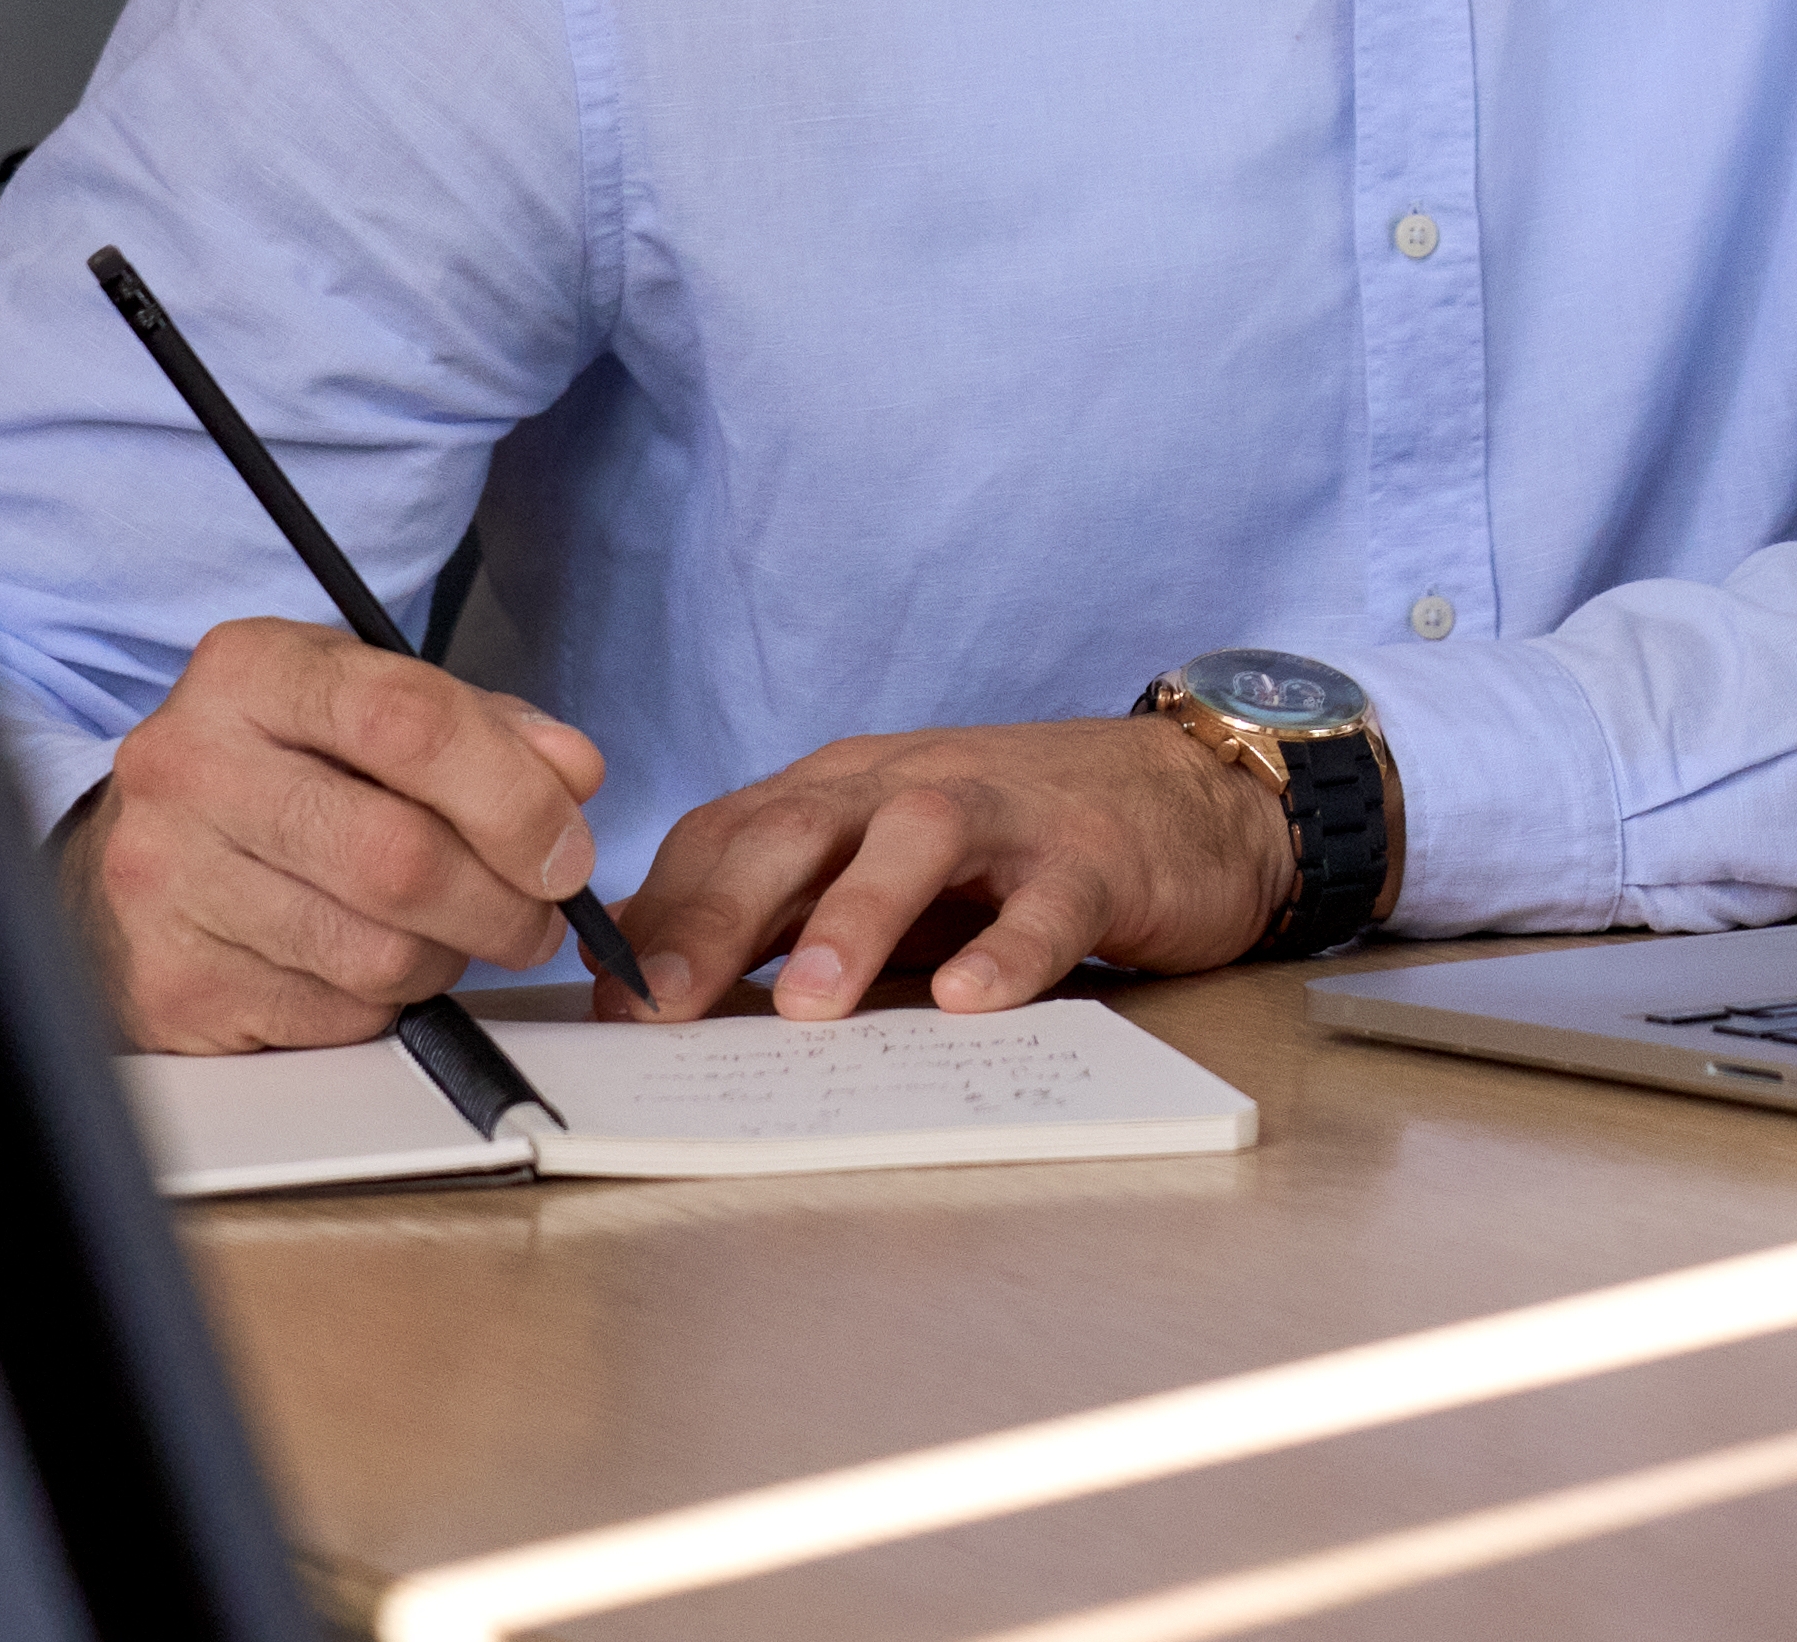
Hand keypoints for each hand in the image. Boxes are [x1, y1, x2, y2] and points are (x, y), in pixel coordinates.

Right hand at [60, 615, 673, 1050]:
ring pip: (379, 952)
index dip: (515, 794)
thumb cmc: (275, 774)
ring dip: (450, 956)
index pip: (409, 721)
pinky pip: (337, 1016)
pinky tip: (366, 963)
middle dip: (504, 900)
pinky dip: (384, 1003)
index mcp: (251, 672)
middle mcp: (191, 768)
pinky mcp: (175, 985)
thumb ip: (483, 729)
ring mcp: (169, 881)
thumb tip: (572, 775)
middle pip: (401, 856)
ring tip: (451, 930)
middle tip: (540, 911)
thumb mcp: (366, 709)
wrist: (132, 859)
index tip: (567, 845)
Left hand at [610, 712, 1290, 1021]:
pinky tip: (972, 999)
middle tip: (664, 1008)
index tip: (610, 1004)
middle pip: (797, 831)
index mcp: (843, 791)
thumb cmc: (1011, 847)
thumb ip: (791, 918)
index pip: (729, 836)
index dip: (662, 915)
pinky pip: (1044, 901)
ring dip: (854, 918)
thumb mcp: (884, 872)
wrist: (1186, 792)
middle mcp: (906, 788)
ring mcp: (1003, 815)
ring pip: (914, 840)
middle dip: (719, 918)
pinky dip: (1007, 947)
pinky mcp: (1092, 856)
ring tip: (807, 1004)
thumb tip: (664, 996)